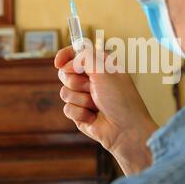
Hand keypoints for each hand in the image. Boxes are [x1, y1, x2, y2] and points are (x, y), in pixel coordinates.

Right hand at [54, 46, 157, 175]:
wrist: (126, 130)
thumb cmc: (121, 99)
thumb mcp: (104, 71)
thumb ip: (84, 58)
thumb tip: (66, 64)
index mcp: (100, 66)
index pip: (77, 54)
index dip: (65, 56)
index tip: (59, 62)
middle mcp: (92, 80)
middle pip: (66, 73)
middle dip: (76, 82)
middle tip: (91, 88)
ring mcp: (85, 97)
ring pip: (65, 92)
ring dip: (81, 99)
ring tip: (97, 105)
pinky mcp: (80, 113)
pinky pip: (67, 108)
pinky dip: (80, 113)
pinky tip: (93, 117)